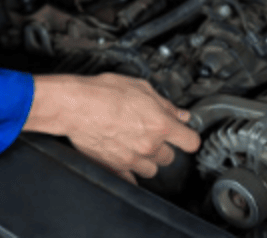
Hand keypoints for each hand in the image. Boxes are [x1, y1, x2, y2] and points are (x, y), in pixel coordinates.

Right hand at [22, 73, 200, 183]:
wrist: (75, 105)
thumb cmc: (103, 92)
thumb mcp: (139, 87)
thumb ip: (164, 103)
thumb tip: (179, 113)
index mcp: (160, 125)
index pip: (191, 142)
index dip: (188, 138)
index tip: (183, 136)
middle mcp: (149, 145)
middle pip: (170, 157)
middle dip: (163, 146)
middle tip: (149, 133)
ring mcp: (132, 160)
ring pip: (152, 170)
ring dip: (148, 160)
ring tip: (134, 145)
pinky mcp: (115, 168)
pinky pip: (131, 180)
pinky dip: (130, 172)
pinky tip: (124, 159)